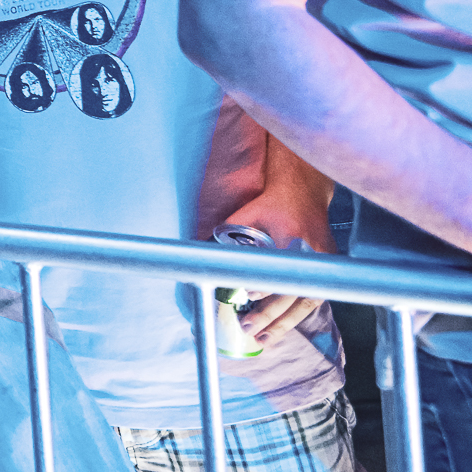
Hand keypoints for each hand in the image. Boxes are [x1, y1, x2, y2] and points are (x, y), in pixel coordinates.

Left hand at [223, 187, 334, 346]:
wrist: (304, 190)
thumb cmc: (272, 202)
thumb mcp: (246, 214)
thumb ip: (227, 235)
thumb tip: (202, 256)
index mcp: (293, 234)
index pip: (281, 266)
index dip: (266, 283)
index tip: (248, 296)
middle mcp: (313, 250)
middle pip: (294, 290)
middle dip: (272, 313)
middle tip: (250, 328)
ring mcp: (324, 260)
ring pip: (308, 300)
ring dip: (286, 322)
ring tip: (266, 339)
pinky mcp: (327, 266)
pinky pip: (314, 296)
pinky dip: (296, 314)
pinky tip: (282, 328)